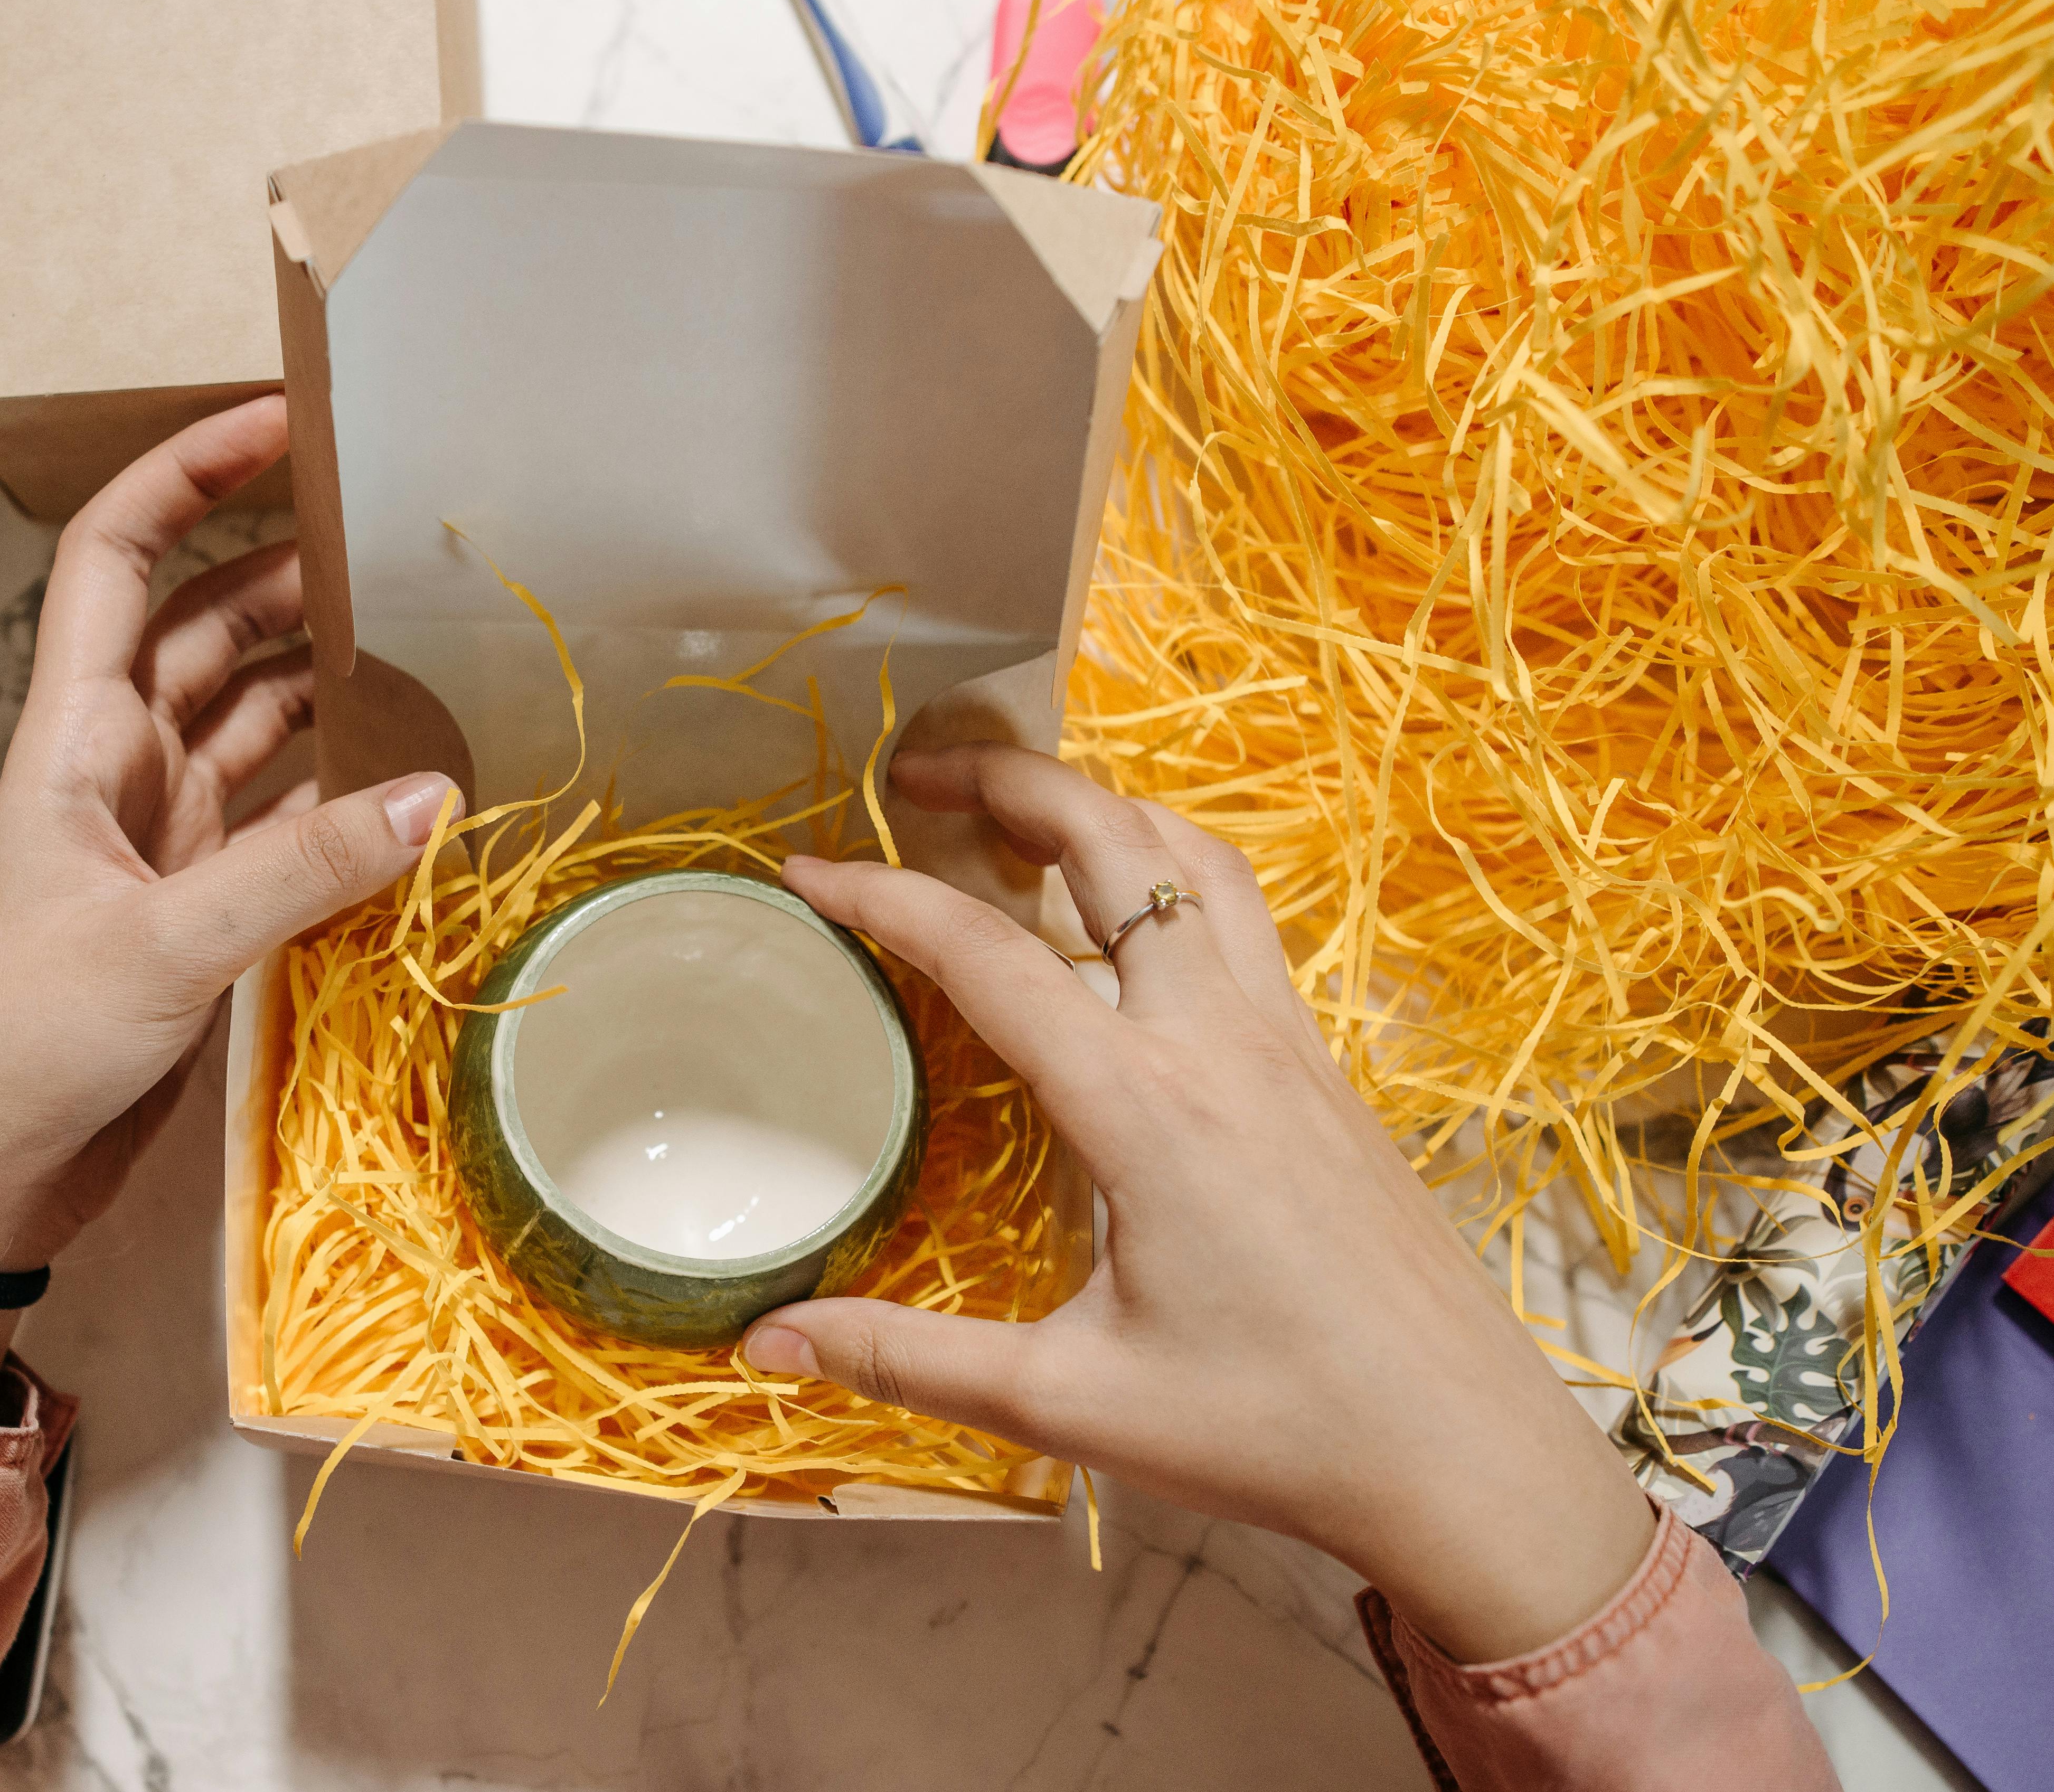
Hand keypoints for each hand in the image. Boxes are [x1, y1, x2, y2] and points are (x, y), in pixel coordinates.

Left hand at [0, 400, 452, 1415]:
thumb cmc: (26, 1039)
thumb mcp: (164, 945)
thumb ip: (301, 868)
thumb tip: (439, 795)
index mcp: (74, 735)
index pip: (116, 556)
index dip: (185, 474)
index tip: (276, 419)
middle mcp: (117, 763)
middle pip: (204, 622)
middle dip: (284, 563)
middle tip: (393, 529)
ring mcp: (159, 832)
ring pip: (250, 714)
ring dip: (320, 671)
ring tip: (420, 633)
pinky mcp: (195, 901)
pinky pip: (278, 810)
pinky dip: (336, 784)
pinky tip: (406, 769)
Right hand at [745, 745, 1655, 1662]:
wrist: (1463, 1452)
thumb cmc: (1273, 1432)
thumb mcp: (1071, 1404)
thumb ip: (908, 1361)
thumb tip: (764, 1341)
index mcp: (1145, 1107)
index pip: (988, 955)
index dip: (884, 896)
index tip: (804, 871)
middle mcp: (1221, 1041)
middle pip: (1112, 842)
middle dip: (1007, 781)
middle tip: (917, 775)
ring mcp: (1286, 1042)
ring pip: (1194, 858)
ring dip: (1101, 807)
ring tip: (1018, 814)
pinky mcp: (1323, 1067)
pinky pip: (1241, 916)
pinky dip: (1167, 867)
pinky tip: (1128, 914)